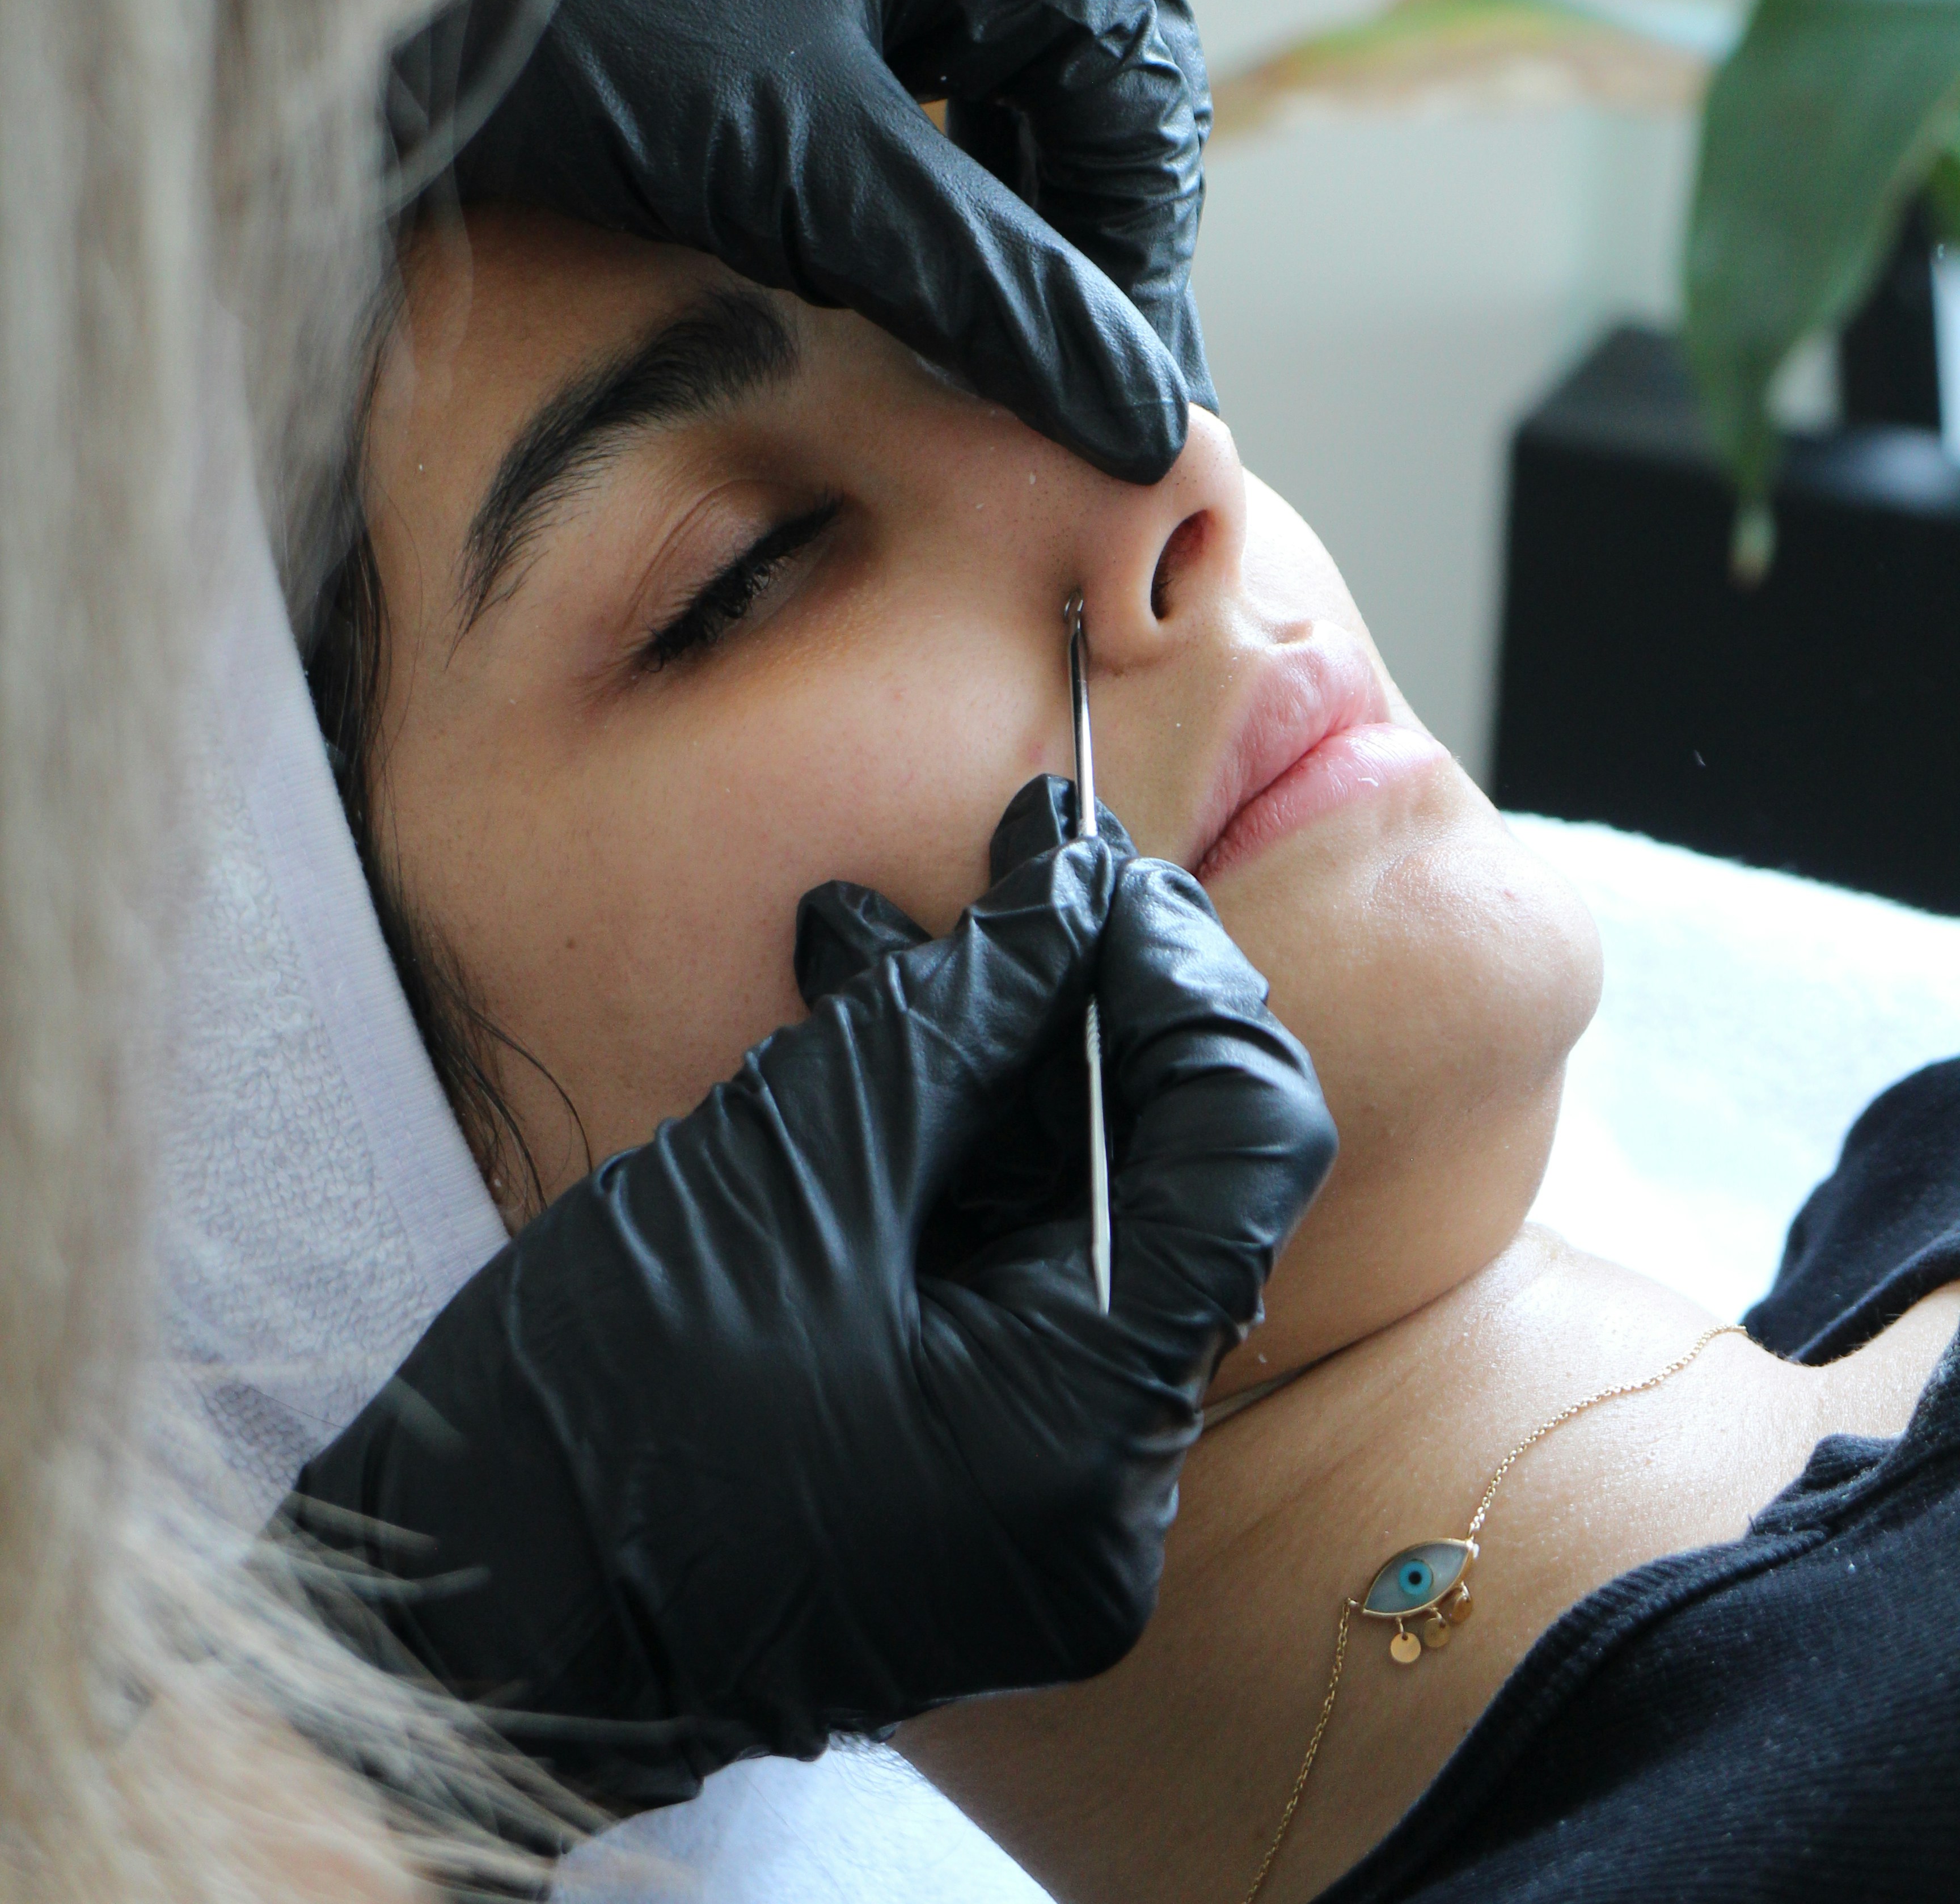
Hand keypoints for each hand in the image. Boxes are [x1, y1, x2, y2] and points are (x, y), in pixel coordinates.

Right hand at [283, 780, 1333, 1807]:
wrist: (457, 1631)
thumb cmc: (592, 1416)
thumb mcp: (783, 1165)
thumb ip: (960, 1013)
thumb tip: (1077, 878)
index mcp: (1078, 1439)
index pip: (1244, 1146)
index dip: (1176, 979)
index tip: (1082, 866)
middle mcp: (1103, 1507)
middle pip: (1168, 1184)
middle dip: (1077, 1007)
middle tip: (1003, 866)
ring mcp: (1042, 1520)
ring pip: (1074, 1228)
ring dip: (991, 1072)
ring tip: (864, 932)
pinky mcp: (973, 1505)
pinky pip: (1008, 1298)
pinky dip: (947, 1171)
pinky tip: (856, 1038)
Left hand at [390, 0, 1214, 485]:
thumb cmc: (572, 31)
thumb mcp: (806, 171)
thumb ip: (990, 288)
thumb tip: (1147, 414)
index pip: (1134, 89)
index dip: (1139, 264)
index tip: (1130, 413)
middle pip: (1080, 99)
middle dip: (1083, 261)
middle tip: (1088, 423)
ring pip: (998, 123)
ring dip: (1009, 253)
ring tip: (1009, 393)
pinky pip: (910, 122)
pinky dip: (926, 223)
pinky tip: (915, 322)